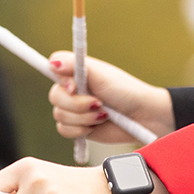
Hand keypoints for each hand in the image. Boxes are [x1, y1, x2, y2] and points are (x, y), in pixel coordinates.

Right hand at [48, 53, 175, 143]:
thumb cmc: (124, 90)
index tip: (74, 87)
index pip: (53, 66)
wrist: (141, 117)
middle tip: (99, 104)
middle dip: (77, 104)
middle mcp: (72, 89)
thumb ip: (75, 65)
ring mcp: (73, 109)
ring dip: (83, 118)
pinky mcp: (77, 127)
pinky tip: (96, 126)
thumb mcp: (100, 74)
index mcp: (76, 71)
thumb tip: (52, 63)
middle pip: (54, 96)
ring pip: (59, 115)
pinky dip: (80, 130)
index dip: (61, 79)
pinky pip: (64, 130)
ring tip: (103, 115)